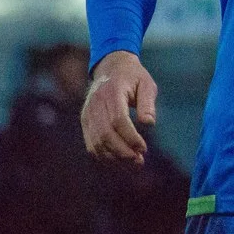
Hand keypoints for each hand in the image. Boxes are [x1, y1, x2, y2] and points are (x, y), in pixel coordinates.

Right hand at [81, 50, 157, 164]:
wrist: (111, 67)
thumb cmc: (133, 77)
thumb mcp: (146, 84)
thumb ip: (147, 103)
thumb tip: (149, 123)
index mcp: (112, 92)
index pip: (118, 120)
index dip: (130, 137)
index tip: (144, 149)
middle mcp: (95, 104)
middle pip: (105, 134)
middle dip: (123, 152)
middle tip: (139, 162)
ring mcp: (87, 114)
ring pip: (96, 143)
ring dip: (114, 159)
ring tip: (133, 165)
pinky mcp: (85, 122)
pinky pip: (91, 144)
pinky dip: (104, 157)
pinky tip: (120, 162)